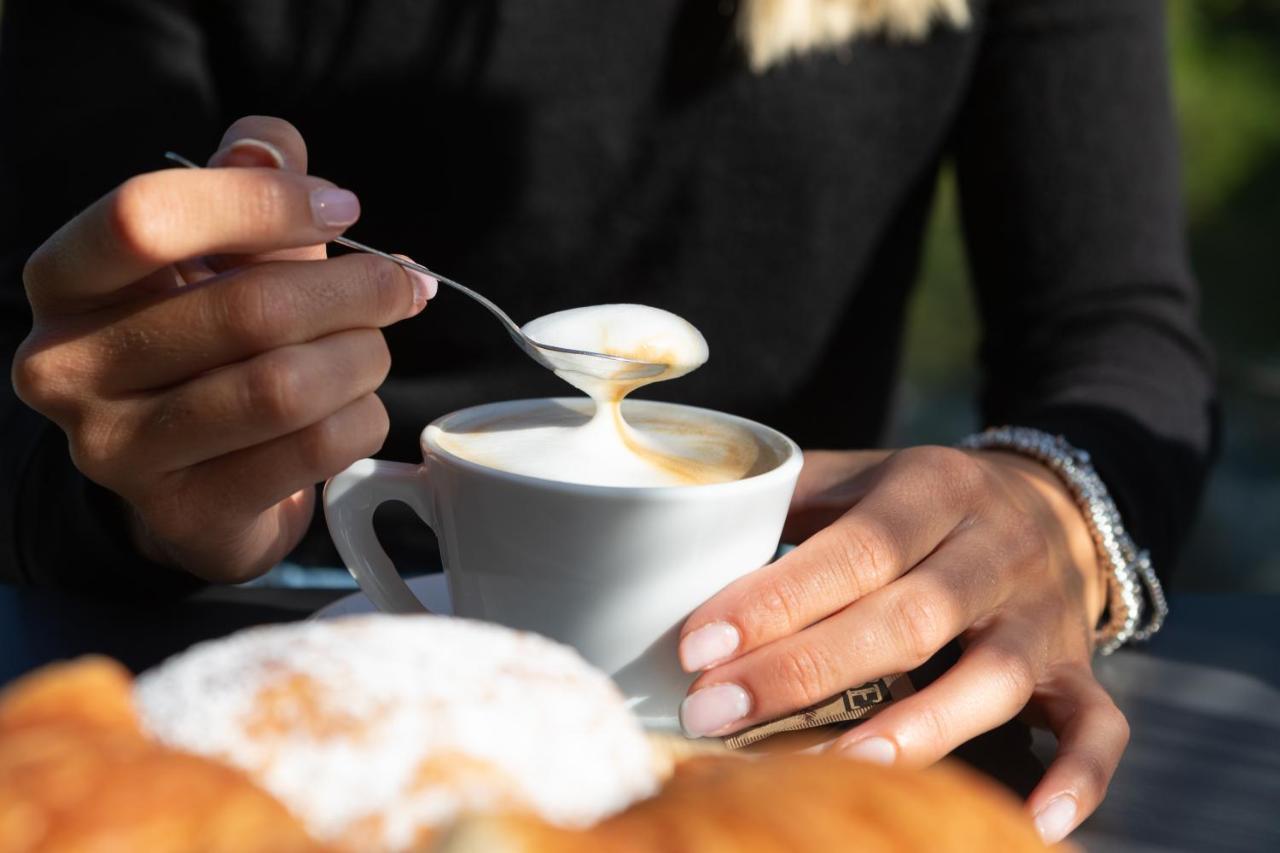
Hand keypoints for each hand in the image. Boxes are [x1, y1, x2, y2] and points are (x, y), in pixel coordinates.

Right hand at [12, 116, 435, 581]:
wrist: (201, 480)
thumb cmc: (216, 342)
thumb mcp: (224, 251)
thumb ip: (245, 182)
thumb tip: (271, 148)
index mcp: (65, 282)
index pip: (146, 217)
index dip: (265, 204)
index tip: (343, 207)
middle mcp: (67, 367)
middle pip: (245, 309)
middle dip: (354, 289)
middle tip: (402, 285)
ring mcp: (117, 451)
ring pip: (284, 387)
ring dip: (363, 358)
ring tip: (375, 349)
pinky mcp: (185, 513)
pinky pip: (312, 450)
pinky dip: (363, 418)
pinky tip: (358, 407)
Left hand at [677, 446, 1127, 843]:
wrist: (1057, 497)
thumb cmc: (924, 499)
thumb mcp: (866, 472)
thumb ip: (790, 495)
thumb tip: (691, 530)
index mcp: (933, 486)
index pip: (852, 547)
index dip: (777, 600)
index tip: (699, 647)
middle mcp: (995, 548)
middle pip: (908, 616)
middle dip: (808, 670)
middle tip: (717, 713)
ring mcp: (1044, 614)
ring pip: (993, 677)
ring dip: (919, 729)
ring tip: (837, 768)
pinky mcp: (1080, 668)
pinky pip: (1098, 723)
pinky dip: (1078, 775)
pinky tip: (1037, 825)